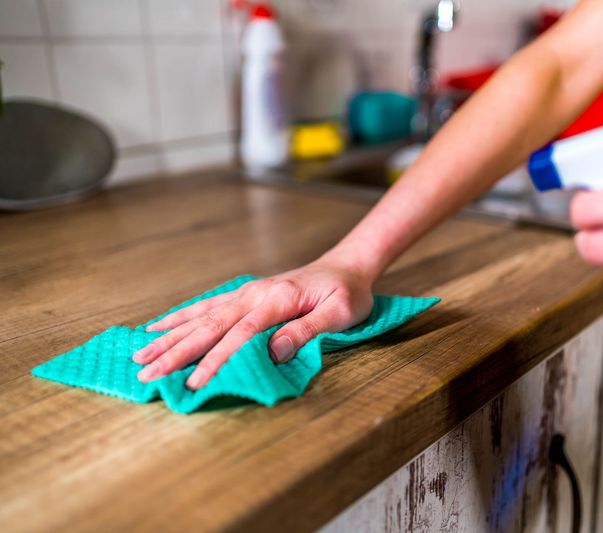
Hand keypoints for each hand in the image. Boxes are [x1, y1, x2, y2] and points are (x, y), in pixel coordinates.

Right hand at [132, 257, 374, 389]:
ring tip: (139, 353)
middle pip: (210, 325)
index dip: (216, 360)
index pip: (240, 335)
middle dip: (177, 351)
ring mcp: (246, 293)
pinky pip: (206, 305)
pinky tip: (159, 327)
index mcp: (277, 300)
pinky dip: (181, 317)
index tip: (193, 382)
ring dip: (170, 336)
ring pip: (201, 315)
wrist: (345, 267)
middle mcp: (254, 294)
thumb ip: (306, 331)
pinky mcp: (244, 295)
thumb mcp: (339, 313)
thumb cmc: (347, 293)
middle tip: (145, 373)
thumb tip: (274, 353)